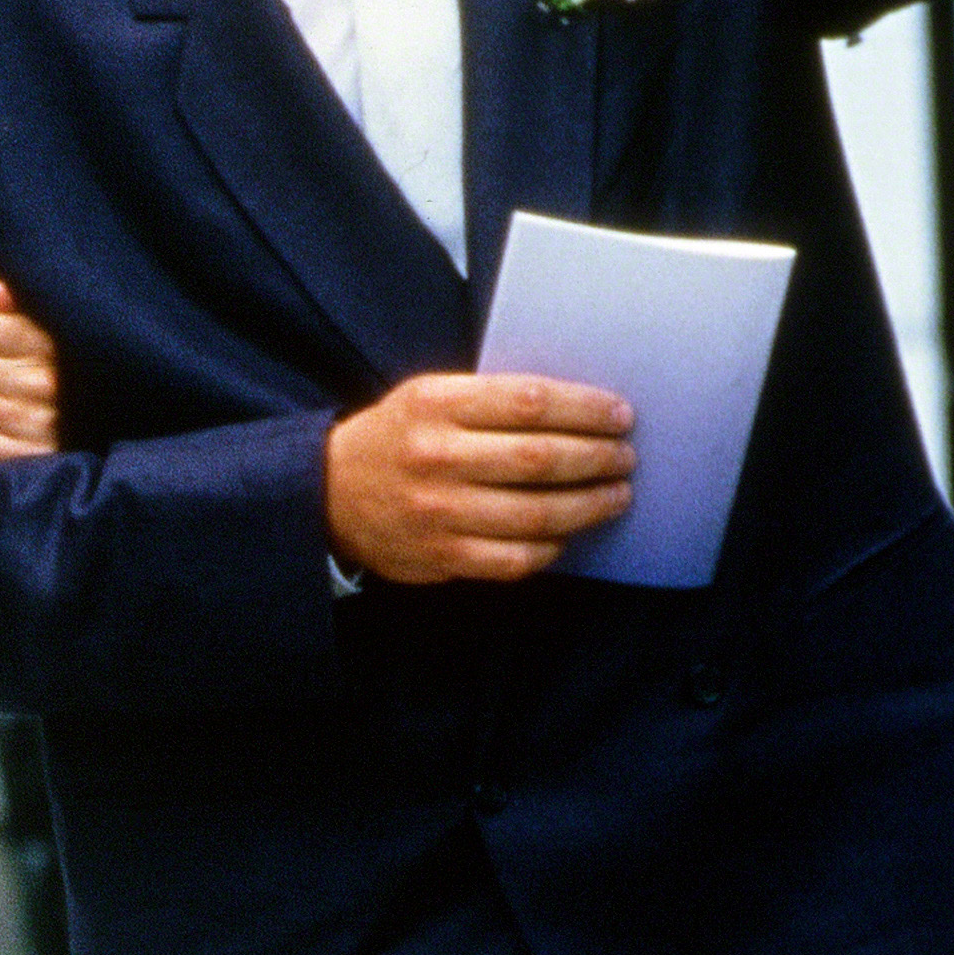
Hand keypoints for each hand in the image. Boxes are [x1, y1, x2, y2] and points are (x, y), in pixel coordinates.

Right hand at [326, 373, 634, 585]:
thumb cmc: (397, 438)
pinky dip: (551, 548)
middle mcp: (437, 457)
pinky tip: (567, 535)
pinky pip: (514, 558)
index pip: (530, 402)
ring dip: (589, 505)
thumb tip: (576, 408)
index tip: (619, 414)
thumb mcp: (429, 396)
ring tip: (616, 495)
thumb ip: (490, 399)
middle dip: (598, 458)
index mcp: (437, 405)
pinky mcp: (441, 555)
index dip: (586, 409)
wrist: (328, 493)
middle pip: (541, 459)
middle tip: (625, 457)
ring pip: (537, 513)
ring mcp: (439, 511)